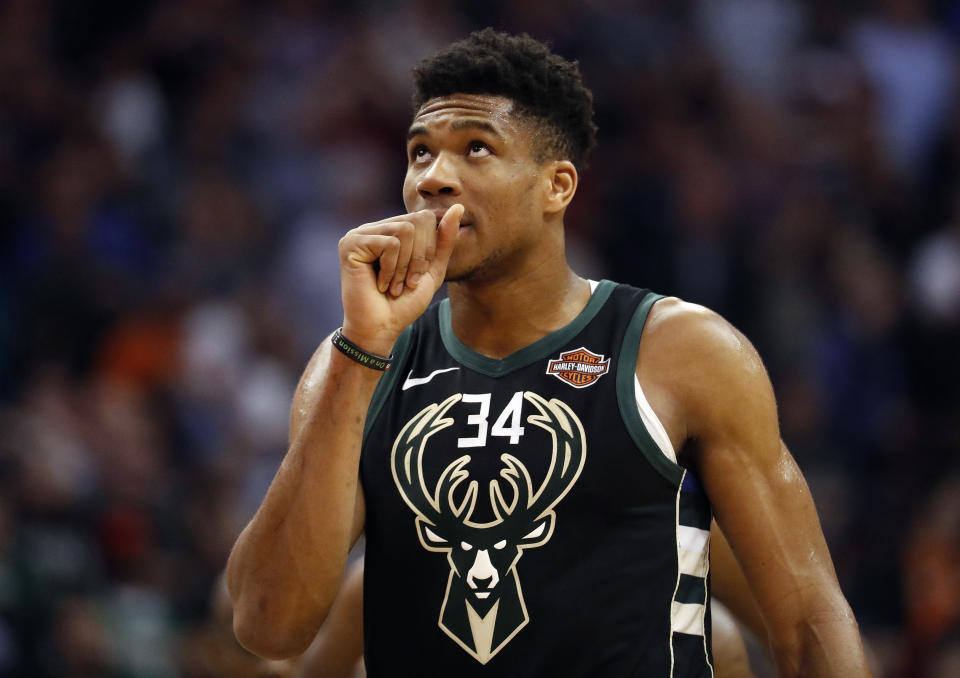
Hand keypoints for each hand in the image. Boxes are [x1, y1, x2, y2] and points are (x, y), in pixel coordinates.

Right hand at [338, 204, 462, 354]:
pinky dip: (391, 269)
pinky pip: (389, 243)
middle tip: (407, 283)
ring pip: (404, 230)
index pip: (425, 218)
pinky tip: (379, 284)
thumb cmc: (405, 302)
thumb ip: (444, 240)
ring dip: (405, 266)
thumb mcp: (432, 269)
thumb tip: (458, 206)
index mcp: (391, 231)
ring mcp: (360, 234)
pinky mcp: (350, 243)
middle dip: (419, 257)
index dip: (430, 248)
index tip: (417, 277)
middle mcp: (375, 228)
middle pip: (416, 221)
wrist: (381, 328)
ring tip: (394, 285)